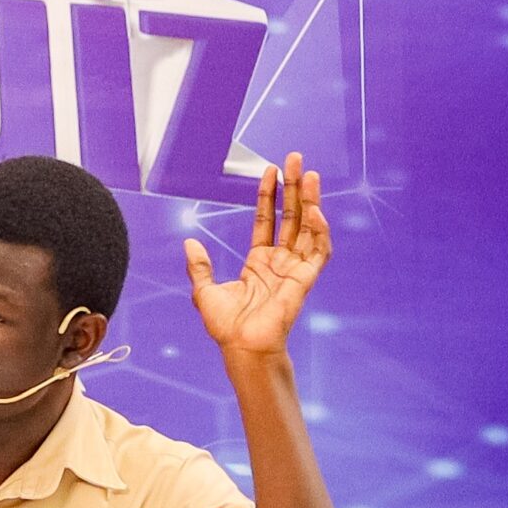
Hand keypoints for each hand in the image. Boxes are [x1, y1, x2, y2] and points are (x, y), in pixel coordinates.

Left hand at [184, 153, 330, 357]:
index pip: (268, 220)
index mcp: (259, 262)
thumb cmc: (226, 326)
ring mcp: (294, 269)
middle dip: (295, 188)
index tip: (271, 171)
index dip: (270, 195)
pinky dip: (319, 230)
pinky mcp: (305, 279)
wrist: (241, 347)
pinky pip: (318, 251)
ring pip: (308, 227)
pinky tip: (315, 210)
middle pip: (291, 216)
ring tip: (311, 175)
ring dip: (311, 201)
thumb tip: (189, 243)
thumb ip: (200, 266)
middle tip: (297, 159)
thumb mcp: (205, 291)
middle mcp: (280, 262)